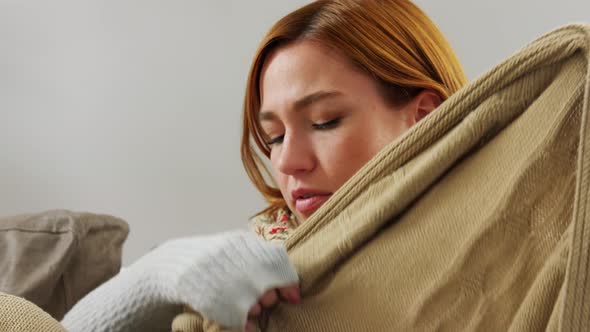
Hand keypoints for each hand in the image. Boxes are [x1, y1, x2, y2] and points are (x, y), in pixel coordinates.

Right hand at [133, 230, 299, 329]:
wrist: (175, 264)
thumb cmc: (214, 259)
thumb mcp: (236, 248)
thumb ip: (262, 259)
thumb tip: (294, 290)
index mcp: (241, 244)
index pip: (277, 263)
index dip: (289, 282)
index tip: (293, 296)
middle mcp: (233, 260)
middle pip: (268, 286)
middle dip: (271, 297)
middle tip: (265, 301)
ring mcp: (222, 280)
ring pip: (255, 304)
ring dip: (257, 309)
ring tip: (249, 307)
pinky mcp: (212, 300)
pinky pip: (238, 319)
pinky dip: (245, 324)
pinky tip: (246, 325)